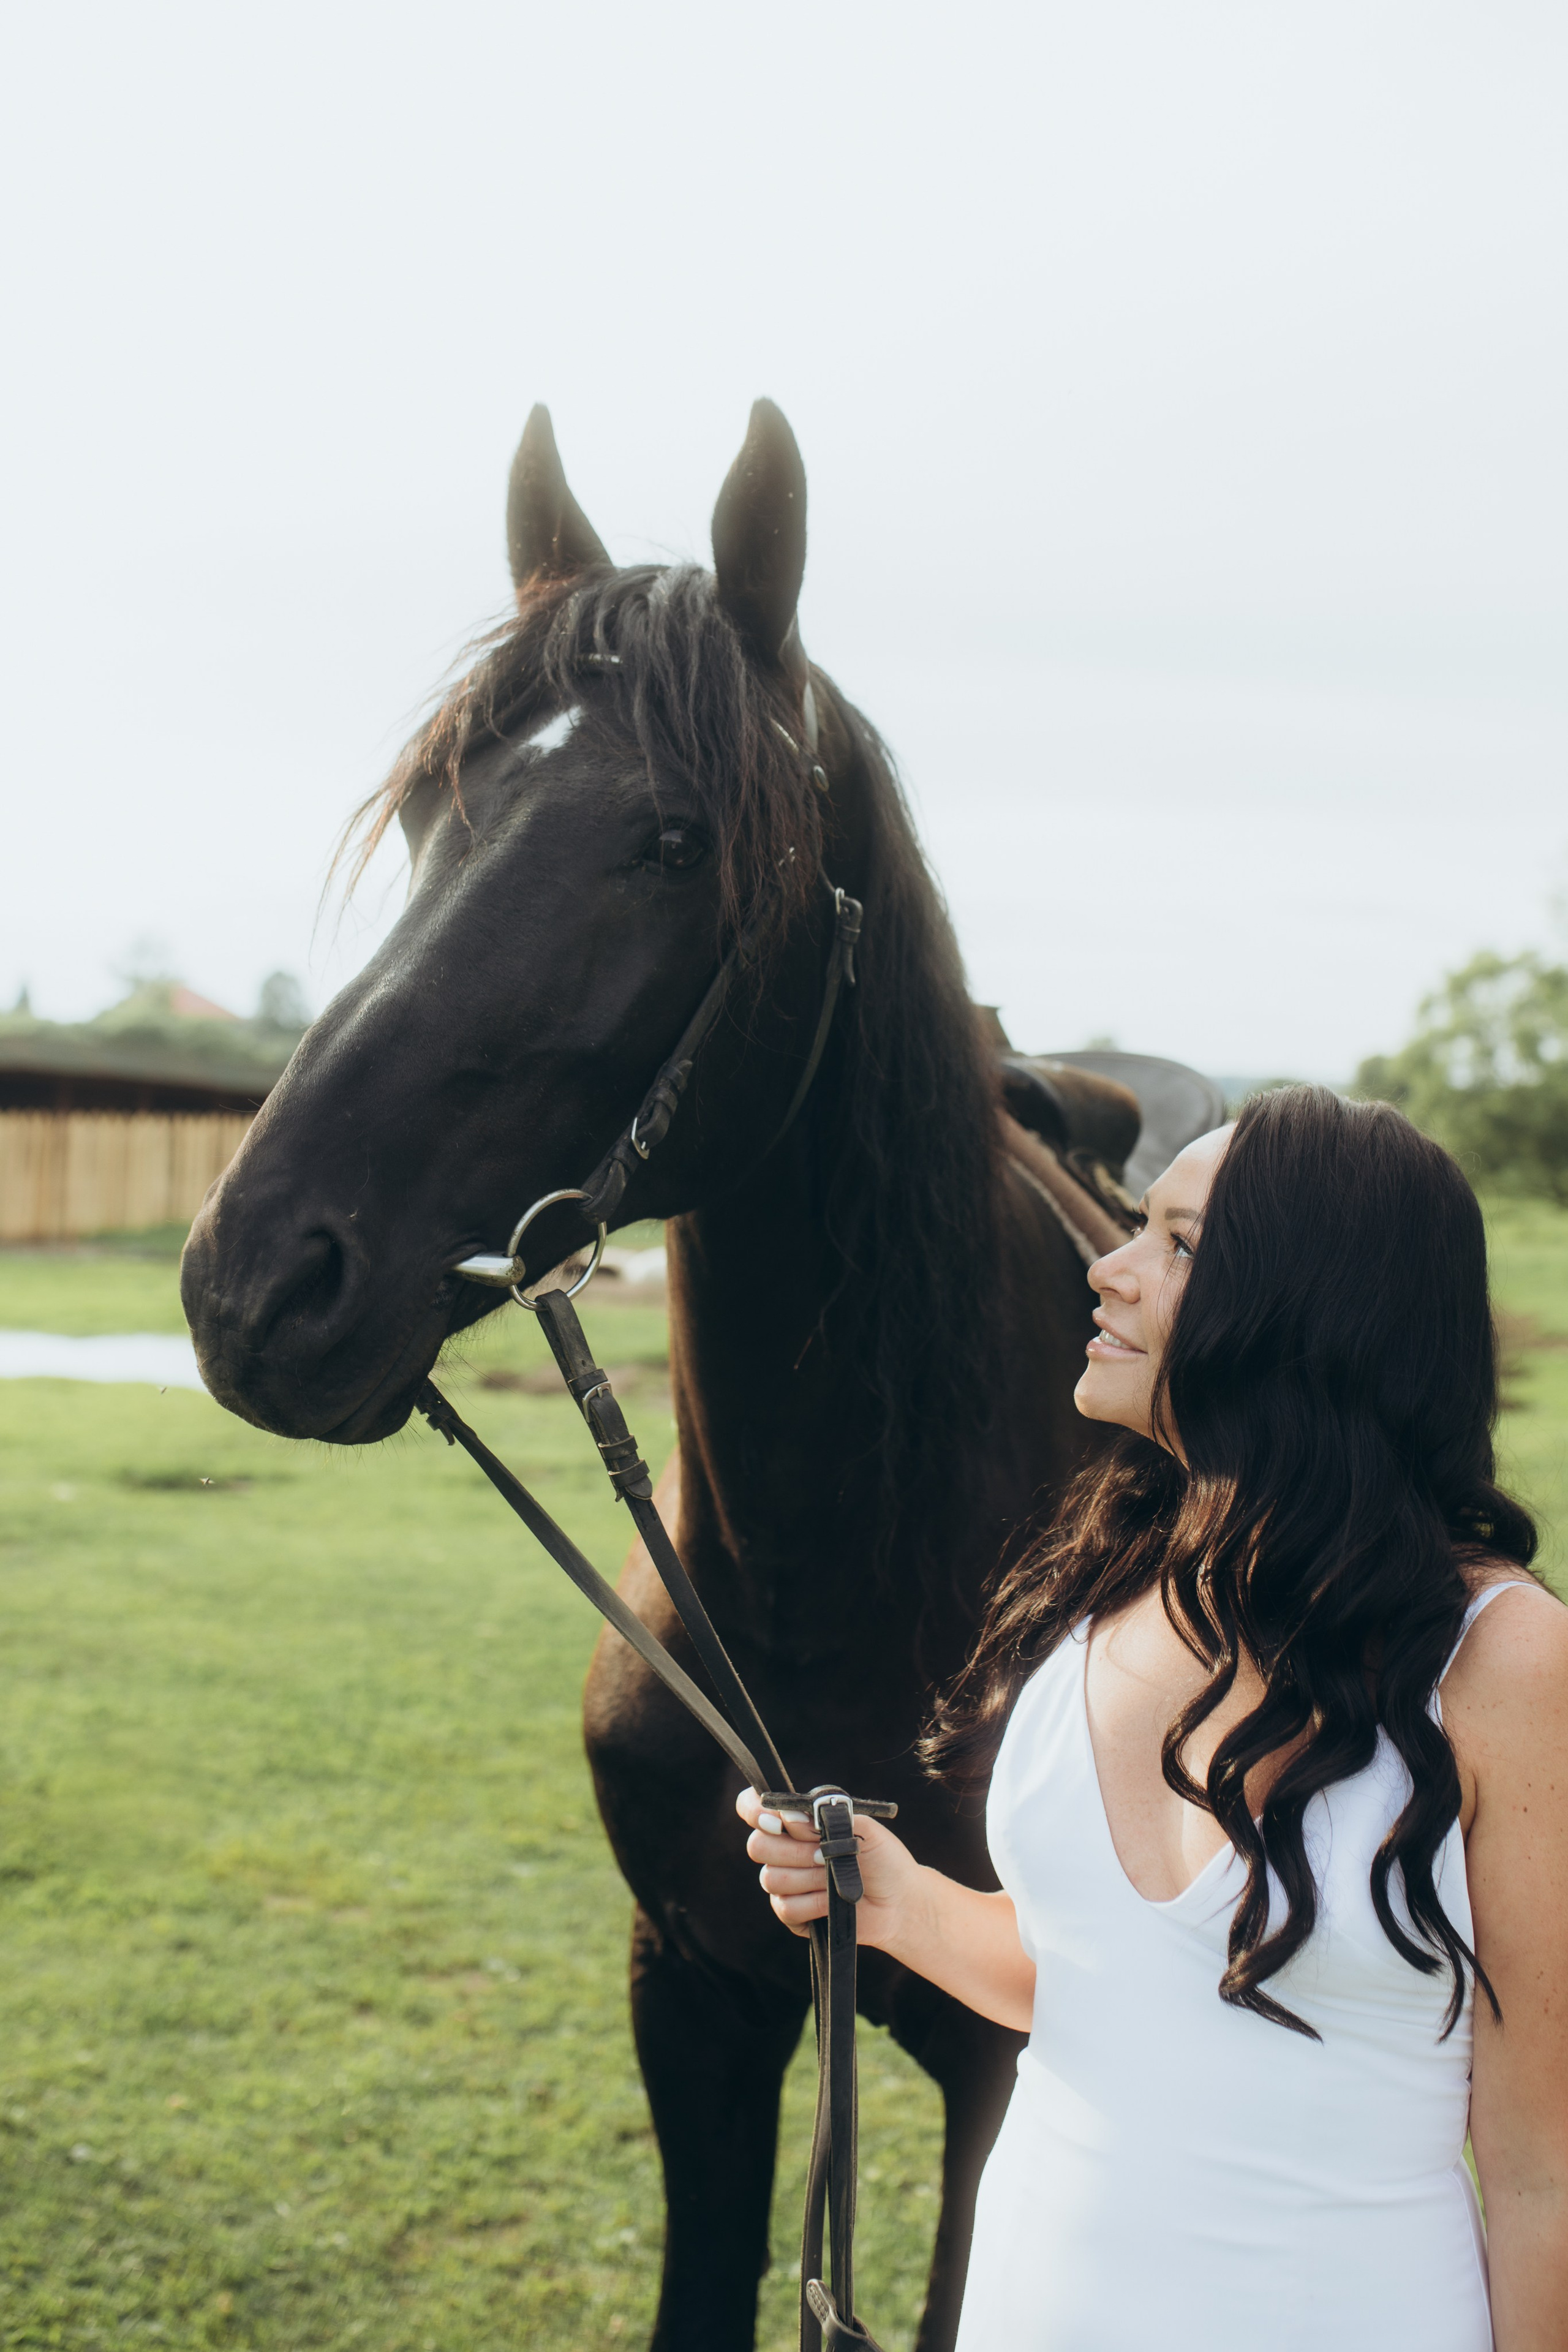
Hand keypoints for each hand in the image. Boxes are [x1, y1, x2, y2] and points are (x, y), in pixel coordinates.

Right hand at [735, 1785, 927, 1954]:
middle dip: (793, 1850)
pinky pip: (785, 1907)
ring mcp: (786, 1883)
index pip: (752, 1807)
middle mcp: (784, 1851)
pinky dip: (813, 1903)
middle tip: (823, 1854)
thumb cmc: (882, 1858)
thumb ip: (826, 1815)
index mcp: (795, 1823)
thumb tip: (791, 1818)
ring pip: (771, 1878)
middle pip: (757, 1846)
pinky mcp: (792, 1914)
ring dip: (809, 1878)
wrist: (900, 1900)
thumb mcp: (862, 1825)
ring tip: (835, 1877)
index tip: (778, 1821)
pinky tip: (832, 1901)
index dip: (754, 1811)